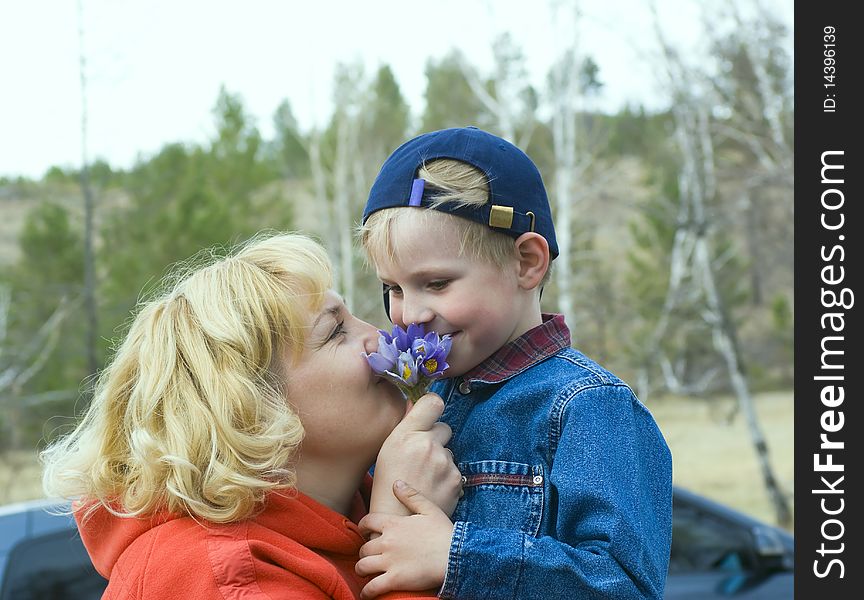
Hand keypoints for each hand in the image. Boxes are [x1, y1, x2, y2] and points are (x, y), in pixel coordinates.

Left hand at [356, 481, 453, 598]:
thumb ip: (410, 495)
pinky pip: (372, 587)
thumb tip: (396, 483)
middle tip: (369, 555)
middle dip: (364, 552)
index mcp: (393, 524)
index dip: (363, 527)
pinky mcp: (394, 580)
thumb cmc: (444, 532)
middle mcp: (387, 542)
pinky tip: (366, 594)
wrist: (456, 555)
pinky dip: (366, 592)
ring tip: (366, 573)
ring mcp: (389, 562)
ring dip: (362, 570)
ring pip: (362, 566)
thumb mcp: (429, 508)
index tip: (365, 531)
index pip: (367, 522)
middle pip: (363, 547)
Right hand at [370, 393, 461, 517]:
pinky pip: (454, 470)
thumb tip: (415, 404)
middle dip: (436, 439)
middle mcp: (427, 445)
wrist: (398, 522)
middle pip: (444, 428)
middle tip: (421, 457)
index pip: (433, 402)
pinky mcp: (456, 480)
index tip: (429, 415)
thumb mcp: (387, 450)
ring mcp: (444, 463)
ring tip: (423, 479)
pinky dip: (446, 478)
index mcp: (406, 435)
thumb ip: (405, 425)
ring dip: (440, 461)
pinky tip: (432, 489)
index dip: (432, 407)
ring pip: (448, 452)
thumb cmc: (386, 485)